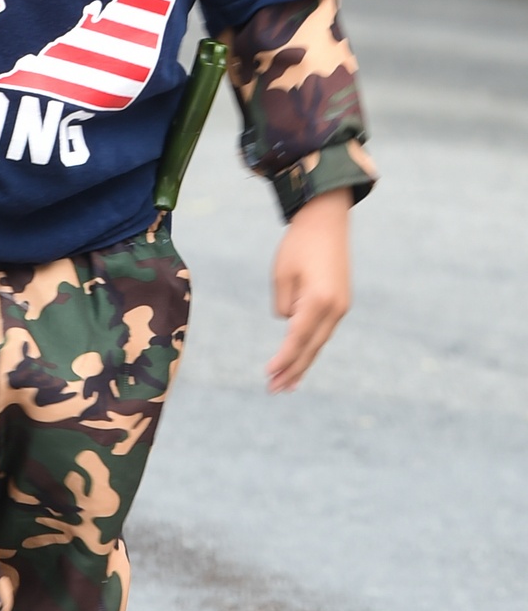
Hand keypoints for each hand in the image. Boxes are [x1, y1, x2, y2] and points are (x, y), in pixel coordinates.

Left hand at [267, 189, 350, 392]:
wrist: (327, 220)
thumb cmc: (298, 244)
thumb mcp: (282, 274)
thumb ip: (284, 305)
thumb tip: (290, 323)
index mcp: (319, 301)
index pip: (296, 339)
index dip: (283, 360)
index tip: (269, 376)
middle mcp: (335, 308)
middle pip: (310, 347)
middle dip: (293, 370)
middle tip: (275, 390)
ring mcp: (341, 306)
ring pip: (319, 341)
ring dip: (302, 361)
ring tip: (287, 383)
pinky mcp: (341, 301)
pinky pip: (323, 330)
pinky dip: (311, 344)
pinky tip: (302, 356)